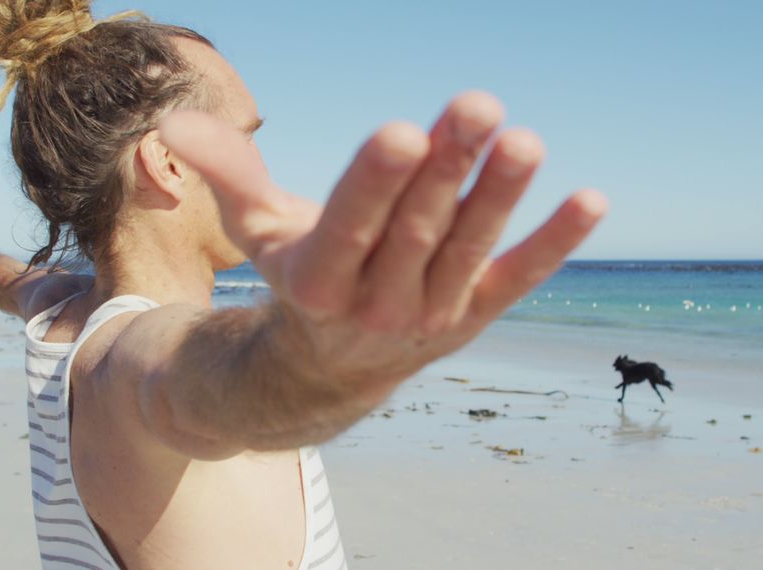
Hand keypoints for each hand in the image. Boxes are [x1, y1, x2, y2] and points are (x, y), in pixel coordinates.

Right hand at [160, 92, 606, 389]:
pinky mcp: (475, 315)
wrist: (331, 372)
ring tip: (526, 141)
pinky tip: (591, 199)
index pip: (352, 229)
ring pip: (469, 253)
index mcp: (319, 282)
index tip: (403, 131)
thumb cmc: (298, 281)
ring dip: (501, 200)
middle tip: (475, 107)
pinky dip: (554, 244)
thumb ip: (228, 174)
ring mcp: (432, 315)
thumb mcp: (259, 232)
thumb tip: (171, 123)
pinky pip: (517, 279)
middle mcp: (377, 306)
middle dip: (446, 172)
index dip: (377, 185)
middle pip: (416, 234)